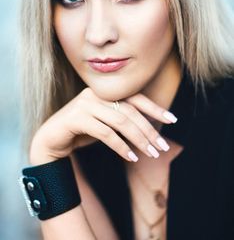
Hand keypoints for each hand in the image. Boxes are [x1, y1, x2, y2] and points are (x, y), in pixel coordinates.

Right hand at [29, 88, 176, 164]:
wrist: (52, 138)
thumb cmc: (83, 130)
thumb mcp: (106, 122)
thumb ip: (123, 119)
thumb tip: (151, 128)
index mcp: (105, 92)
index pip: (136, 98)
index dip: (155, 108)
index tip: (173, 119)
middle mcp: (96, 94)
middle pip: (130, 111)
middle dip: (149, 130)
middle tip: (162, 146)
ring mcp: (85, 104)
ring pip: (120, 121)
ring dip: (139, 139)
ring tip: (151, 154)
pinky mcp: (77, 118)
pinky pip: (105, 133)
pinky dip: (121, 146)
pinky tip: (131, 157)